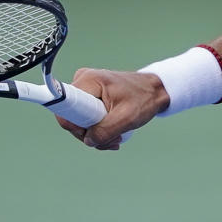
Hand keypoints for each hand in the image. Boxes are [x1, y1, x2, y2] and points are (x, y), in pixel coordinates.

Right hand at [55, 68, 169, 149]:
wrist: (156, 90)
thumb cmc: (144, 98)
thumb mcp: (127, 117)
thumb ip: (105, 131)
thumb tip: (88, 140)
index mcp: (88, 81)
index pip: (65, 110)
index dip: (76, 127)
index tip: (94, 134)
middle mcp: (82, 81)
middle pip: (71, 119)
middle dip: (91, 134)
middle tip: (113, 139)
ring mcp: (85, 89)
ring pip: (79, 122)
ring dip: (97, 135)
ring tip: (117, 137)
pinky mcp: (90, 96)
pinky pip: (85, 119)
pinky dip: (99, 130)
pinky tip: (113, 135)